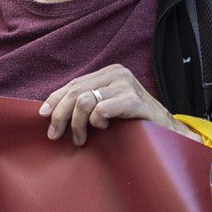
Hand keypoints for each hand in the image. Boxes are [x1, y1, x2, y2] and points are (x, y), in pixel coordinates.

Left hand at [39, 63, 173, 144]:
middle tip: (55, 134)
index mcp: (109, 73)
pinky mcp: (134, 100)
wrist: (168, 132)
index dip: (55, 100)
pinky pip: (101, 109)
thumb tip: (51, 109)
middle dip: (60, 115)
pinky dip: (96, 121)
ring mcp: (126, 84)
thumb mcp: (108, 108)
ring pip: (84, 101)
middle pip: (75, 91)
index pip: (74, 84)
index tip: (44, 116)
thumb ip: (86, 103)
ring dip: (77, 124)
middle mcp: (117, 73)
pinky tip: (102, 128)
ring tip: (80, 138)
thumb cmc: (134, 123)